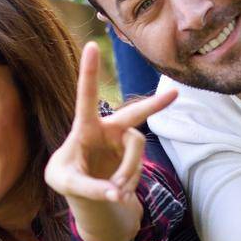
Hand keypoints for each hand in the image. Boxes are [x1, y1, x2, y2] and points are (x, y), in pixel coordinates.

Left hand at [44, 42, 177, 204]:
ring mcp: (123, 141)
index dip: (90, 72)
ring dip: (127, 173)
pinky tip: (117, 192)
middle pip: (134, 115)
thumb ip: (89, 189)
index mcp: (84, 128)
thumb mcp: (66, 184)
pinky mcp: (134, 155)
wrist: (81, 188)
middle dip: (154, 105)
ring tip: (114, 192)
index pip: (86, 97)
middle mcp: (107, 129)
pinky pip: (138, 168)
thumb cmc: (65, 177)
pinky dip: (128, 183)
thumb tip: (117, 195)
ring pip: (137, 150)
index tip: (91, 45)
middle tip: (175, 95)